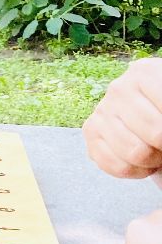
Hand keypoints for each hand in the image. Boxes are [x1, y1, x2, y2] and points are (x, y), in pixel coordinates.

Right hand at [83, 57, 161, 182]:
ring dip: (151, 160)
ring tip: (154, 150)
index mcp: (144, 72)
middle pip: (156, 135)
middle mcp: (118, 88)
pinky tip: (139, 161)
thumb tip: (158, 135)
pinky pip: (114, 165)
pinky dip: (133, 171)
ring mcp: (101, 110)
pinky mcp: (90, 131)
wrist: (149, 108)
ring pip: (134, 153)